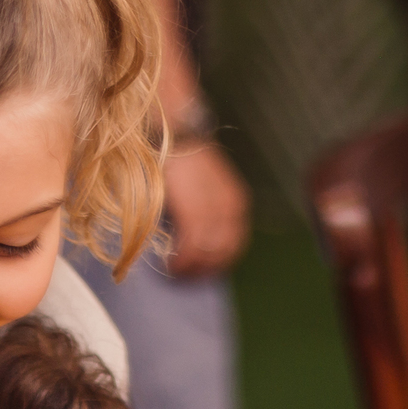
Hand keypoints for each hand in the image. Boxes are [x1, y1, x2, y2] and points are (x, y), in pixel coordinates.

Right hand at [161, 142, 250, 276]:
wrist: (175, 131)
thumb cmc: (183, 159)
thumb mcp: (202, 188)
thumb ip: (203, 212)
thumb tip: (192, 241)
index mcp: (236, 205)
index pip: (233, 247)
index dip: (216, 264)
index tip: (197, 272)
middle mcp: (231, 210)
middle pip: (223, 255)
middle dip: (204, 270)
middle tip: (184, 277)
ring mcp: (214, 212)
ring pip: (207, 255)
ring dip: (191, 269)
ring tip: (176, 272)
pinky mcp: (195, 213)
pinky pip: (192, 249)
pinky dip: (181, 262)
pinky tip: (171, 265)